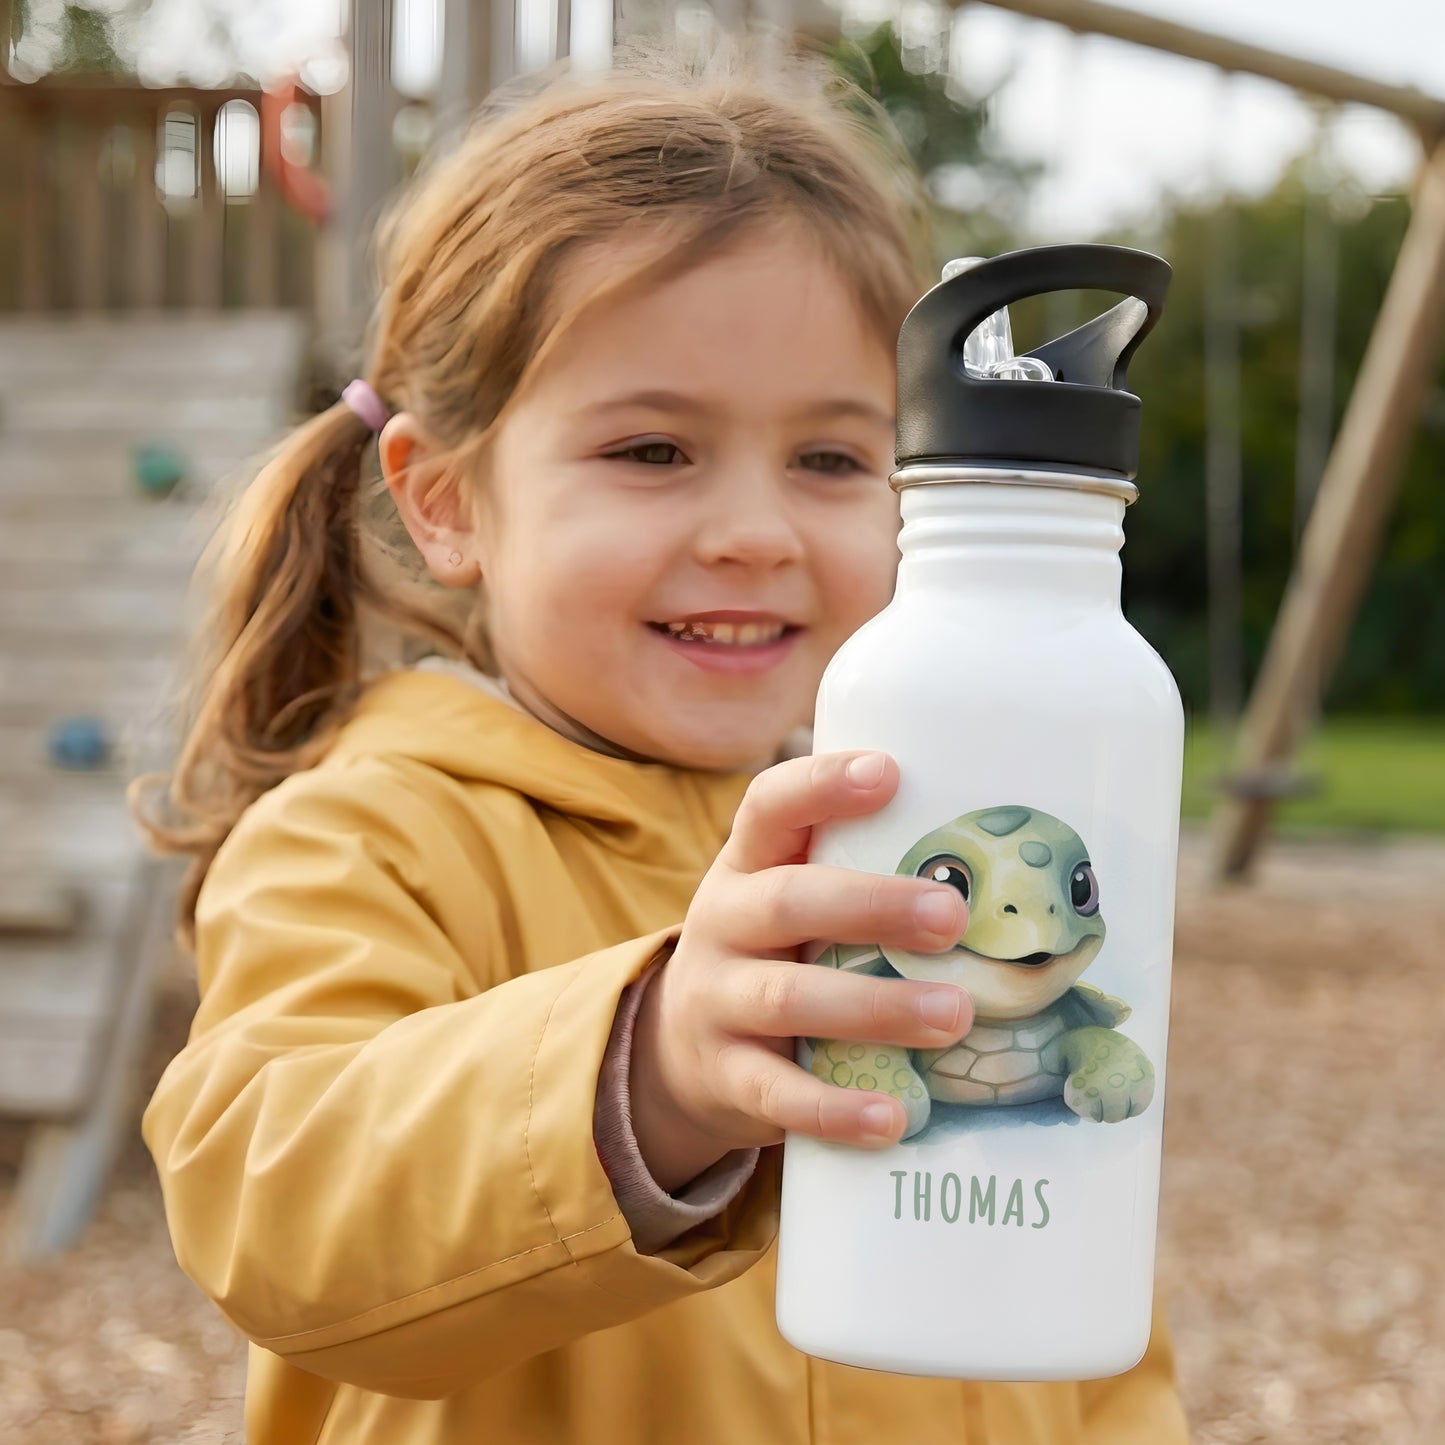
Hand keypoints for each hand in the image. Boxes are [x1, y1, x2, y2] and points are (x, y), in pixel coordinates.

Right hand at [629, 751, 971, 1190]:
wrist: (680, 1049)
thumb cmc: (776, 953)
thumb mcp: (789, 897)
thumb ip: (856, 871)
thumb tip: (1007, 855)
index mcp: (747, 865)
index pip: (770, 806)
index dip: (822, 785)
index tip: (888, 772)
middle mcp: (723, 923)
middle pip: (787, 902)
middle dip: (872, 905)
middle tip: (953, 917)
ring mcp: (716, 1002)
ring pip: (788, 999)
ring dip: (875, 1007)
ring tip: (954, 1015)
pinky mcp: (727, 1077)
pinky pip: (777, 1094)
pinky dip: (835, 1108)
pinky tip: (894, 1118)